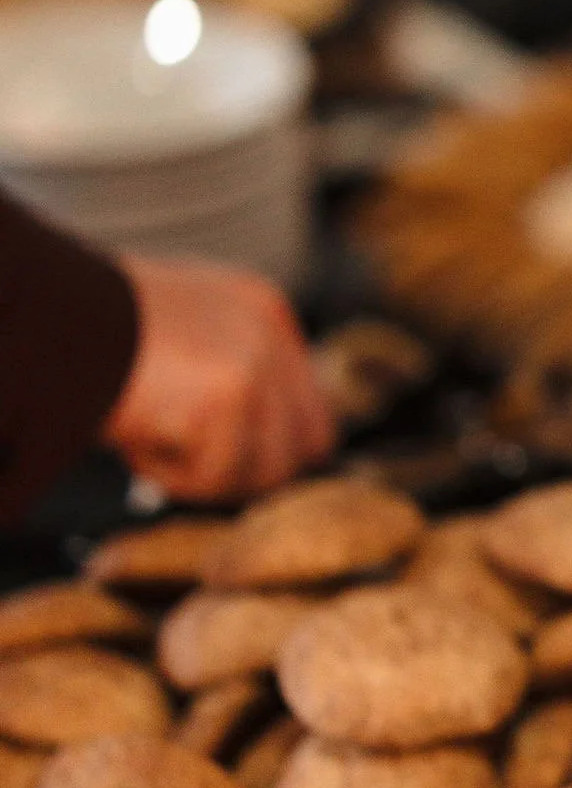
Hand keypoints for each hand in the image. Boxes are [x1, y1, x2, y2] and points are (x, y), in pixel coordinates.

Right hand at [103, 256, 336, 503]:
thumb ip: (223, 374)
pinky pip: (216, 476)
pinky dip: (170, 475)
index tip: (224, 458)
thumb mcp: (177, 335)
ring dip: (206, 474)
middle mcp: (271, 334)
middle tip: (190, 465)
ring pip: (266, 470)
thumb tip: (253, 448)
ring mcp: (256, 363)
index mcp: (263, 311)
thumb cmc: (91, 336)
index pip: (309, 408)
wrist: (45, 317)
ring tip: (152, 442)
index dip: (269, 446)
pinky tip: (136, 441)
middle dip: (250, 469)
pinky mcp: (230, 396)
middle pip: (308, 445)